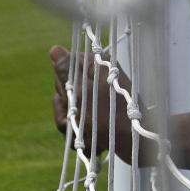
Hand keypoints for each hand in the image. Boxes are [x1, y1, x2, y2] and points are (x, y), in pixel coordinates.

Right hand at [50, 45, 135, 162]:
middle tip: (79, 121)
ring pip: (72, 109)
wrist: (135, 141)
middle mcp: (99, 77)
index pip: (65, 70)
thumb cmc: (108, 117)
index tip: (71, 100)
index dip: (64, 88)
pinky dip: (83, 133)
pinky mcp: (102, 112)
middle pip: (67, 91)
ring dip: (74, 126)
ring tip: (88, 135)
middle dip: (68, 111)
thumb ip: (68, 71)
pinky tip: (91, 141)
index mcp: (96, 65)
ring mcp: (100, 95)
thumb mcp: (83, 93)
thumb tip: (55, 48)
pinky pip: (81, 121)